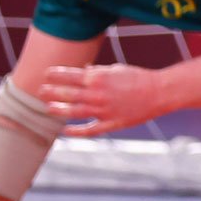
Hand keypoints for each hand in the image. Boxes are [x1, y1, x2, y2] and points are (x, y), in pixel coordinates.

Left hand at [37, 64, 170, 136]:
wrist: (160, 92)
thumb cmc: (139, 78)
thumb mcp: (117, 69)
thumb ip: (98, 71)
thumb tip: (83, 70)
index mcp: (98, 77)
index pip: (70, 75)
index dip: (56, 74)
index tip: (47, 74)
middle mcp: (97, 94)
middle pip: (68, 93)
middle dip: (52, 91)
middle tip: (40, 90)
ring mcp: (103, 110)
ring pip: (74, 111)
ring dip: (59, 110)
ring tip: (47, 108)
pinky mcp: (112, 123)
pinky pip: (90, 129)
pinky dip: (76, 131)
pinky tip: (65, 130)